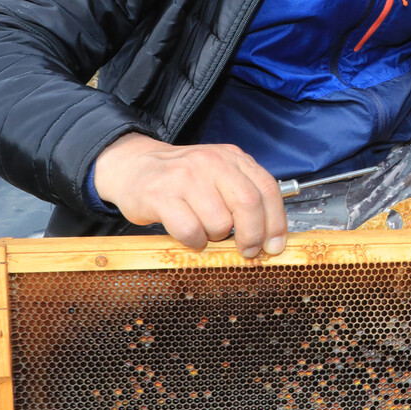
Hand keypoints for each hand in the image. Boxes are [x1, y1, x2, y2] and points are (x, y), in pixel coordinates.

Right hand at [93, 133, 287, 254]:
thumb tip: (271, 236)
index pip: (267, 190)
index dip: (276, 223)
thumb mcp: (219, 175)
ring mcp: (186, 177)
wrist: (134, 167)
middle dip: (252, 236)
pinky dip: (194, 242)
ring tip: (204, 230)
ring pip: (219, 223)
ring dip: (216, 237)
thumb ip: (245, 196)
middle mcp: (212, 163)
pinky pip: (191, 231)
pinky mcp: (161, 195)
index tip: (275, 245)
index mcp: (232, 158)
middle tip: (248, 250)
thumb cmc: (183, 179)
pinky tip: (189, 234)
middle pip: (248, 205)